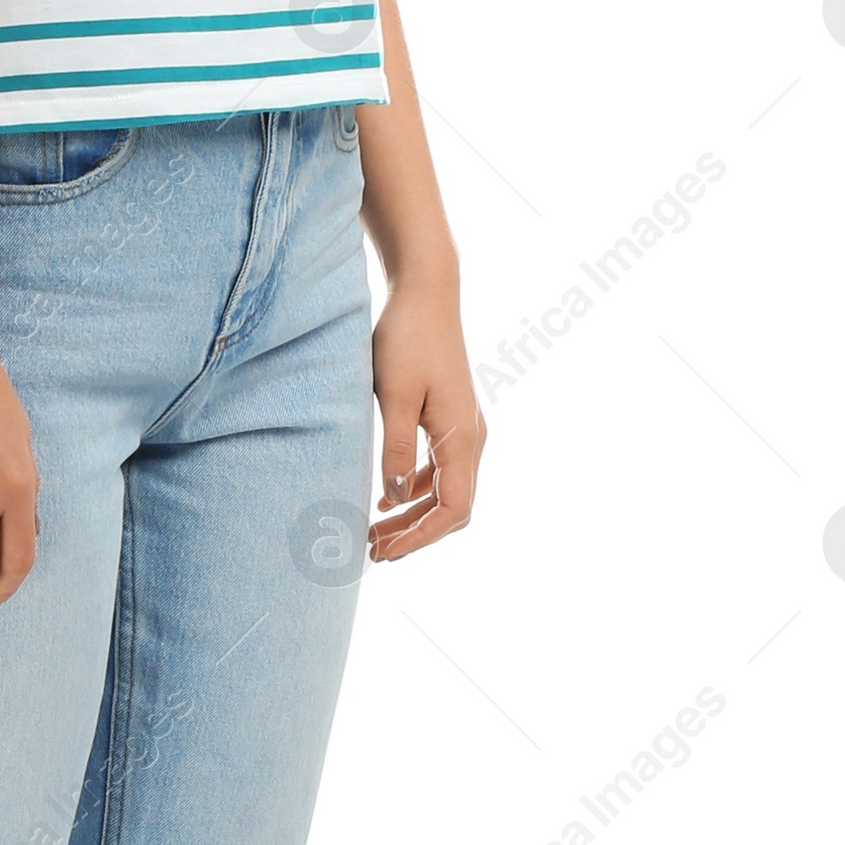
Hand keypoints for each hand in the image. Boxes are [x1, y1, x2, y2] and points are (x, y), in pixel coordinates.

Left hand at [368, 274, 485, 562]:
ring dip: (412, 514)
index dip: (420, 538)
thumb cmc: (407, 338)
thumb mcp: (394, 396)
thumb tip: (390, 498)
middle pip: (452, 507)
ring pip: (444, 490)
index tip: (385, 552)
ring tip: (374, 532)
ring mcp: (463, 429)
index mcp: (462, 438)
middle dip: (415, 533)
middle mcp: (471, 439)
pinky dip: (413, 488)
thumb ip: (395, 450)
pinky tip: (385, 497)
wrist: (426, 293)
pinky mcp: (450, 419)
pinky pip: (439, 469)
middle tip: (373, 551)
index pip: (452, 509)